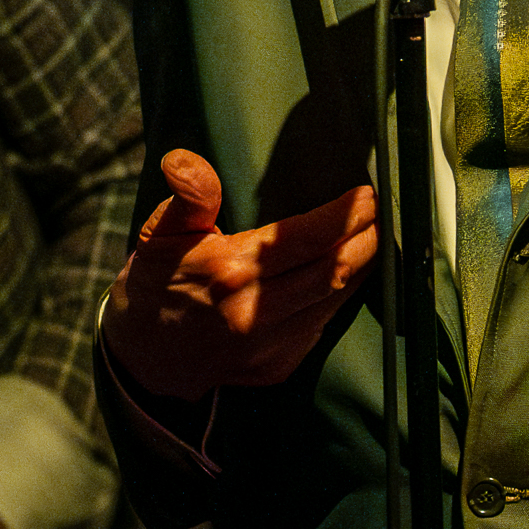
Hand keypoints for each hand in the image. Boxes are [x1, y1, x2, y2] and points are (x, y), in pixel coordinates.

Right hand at [103, 148, 377, 401]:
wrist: (143, 358)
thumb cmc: (156, 283)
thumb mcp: (158, 232)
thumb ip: (187, 196)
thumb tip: (184, 161)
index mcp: (230, 272)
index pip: (304, 239)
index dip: (344, 216)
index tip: (367, 194)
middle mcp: (256, 312)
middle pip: (333, 271)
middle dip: (368, 240)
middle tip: (385, 212)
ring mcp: (270, 345)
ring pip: (335, 301)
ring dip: (362, 269)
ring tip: (376, 237)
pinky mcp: (279, 366)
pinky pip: (322, 325)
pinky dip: (340, 297)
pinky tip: (348, 274)